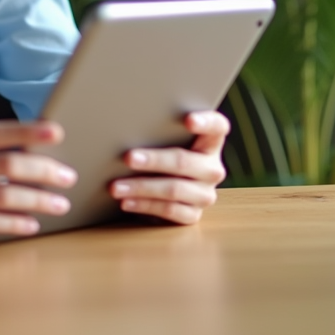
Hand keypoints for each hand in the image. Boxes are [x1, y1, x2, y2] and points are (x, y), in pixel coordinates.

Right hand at [0, 120, 77, 240]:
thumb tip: (20, 152)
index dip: (29, 130)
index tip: (58, 131)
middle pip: (8, 166)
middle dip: (45, 171)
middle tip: (68, 176)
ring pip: (3, 197)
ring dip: (38, 200)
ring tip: (61, 204)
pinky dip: (14, 224)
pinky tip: (32, 224)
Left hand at [110, 110, 228, 224]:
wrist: (162, 191)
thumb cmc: (160, 156)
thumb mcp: (164, 141)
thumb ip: (158, 132)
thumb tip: (125, 126)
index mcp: (210, 143)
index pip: (217, 127)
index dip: (206, 122)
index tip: (188, 119)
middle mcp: (212, 168)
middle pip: (184, 161)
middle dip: (154, 160)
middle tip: (128, 158)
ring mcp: (205, 194)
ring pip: (173, 189)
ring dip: (141, 187)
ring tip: (116, 186)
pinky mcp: (194, 215)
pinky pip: (169, 210)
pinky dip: (144, 206)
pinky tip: (127, 202)